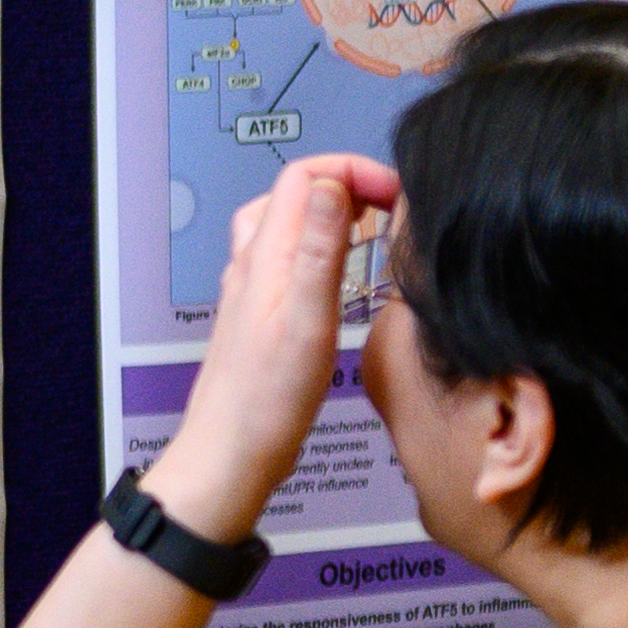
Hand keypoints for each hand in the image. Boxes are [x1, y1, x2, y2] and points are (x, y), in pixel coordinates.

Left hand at [151, 151, 398, 543]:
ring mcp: (252, 288)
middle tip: (391, 207)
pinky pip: (287, 258)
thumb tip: (332, 186)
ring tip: (370, 229)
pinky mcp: (259, 315)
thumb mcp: (307, 320)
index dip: (354, 170)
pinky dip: (319, 247)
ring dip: (331, 212)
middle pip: (294, 192)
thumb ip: (320, 249)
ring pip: (287, 223)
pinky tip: (338, 275)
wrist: (230, 456)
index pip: (303, 175)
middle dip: (347, 183)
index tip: (397, 194)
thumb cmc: (266, 403)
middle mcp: (253, 264)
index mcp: (265, 257)